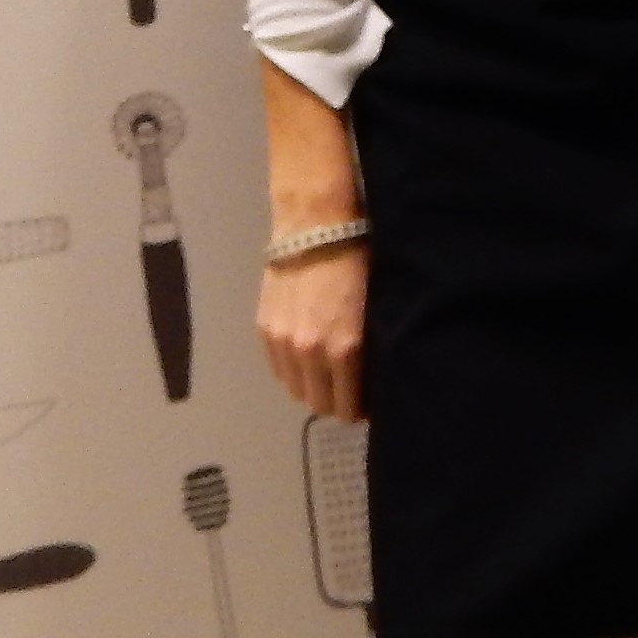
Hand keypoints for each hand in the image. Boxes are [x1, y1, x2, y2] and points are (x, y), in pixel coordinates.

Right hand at [257, 242, 365, 422]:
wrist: (313, 227)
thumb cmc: (356, 261)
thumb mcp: (373, 309)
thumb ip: (367, 349)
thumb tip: (371, 377)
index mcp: (344, 350)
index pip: (347, 406)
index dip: (357, 411)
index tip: (365, 405)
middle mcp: (311, 353)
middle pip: (319, 404)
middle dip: (335, 403)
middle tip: (346, 391)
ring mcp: (283, 343)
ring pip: (295, 390)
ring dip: (311, 388)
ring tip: (324, 375)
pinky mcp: (264, 329)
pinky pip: (277, 369)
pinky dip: (291, 370)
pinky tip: (303, 358)